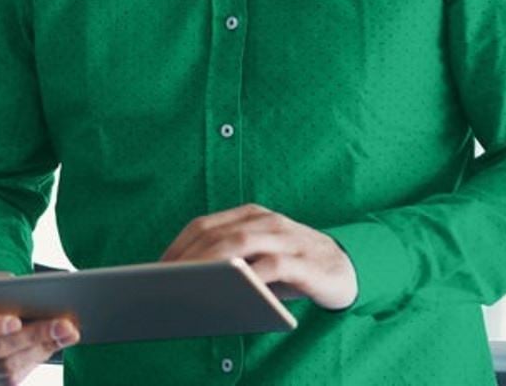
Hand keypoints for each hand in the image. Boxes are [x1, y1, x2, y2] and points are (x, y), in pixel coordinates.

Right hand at [0, 283, 78, 385]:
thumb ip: (0, 289)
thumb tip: (32, 294)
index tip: (16, 320)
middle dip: (30, 337)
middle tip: (62, 324)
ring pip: (5, 370)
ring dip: (41, 350)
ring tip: (67, 332)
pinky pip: (11, 381)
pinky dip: (36, 361)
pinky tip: (56, 343)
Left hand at [160, 203, 357, 309]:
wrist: (348, 268)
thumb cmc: (294, 267)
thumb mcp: (261, 260)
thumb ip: (233, 263)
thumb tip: (188, 286)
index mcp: (250, 216)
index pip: (205, 225)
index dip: (179, 245)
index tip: (157, 267)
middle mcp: (266, 222)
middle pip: (218, 234)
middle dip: (188, 256)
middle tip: (166, 280)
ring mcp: (286, 238)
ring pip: (240, 243)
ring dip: (211, 263)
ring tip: (188, 284)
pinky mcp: (304, 261)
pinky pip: (273, 266)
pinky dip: (250, 275)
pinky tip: (232, 290)